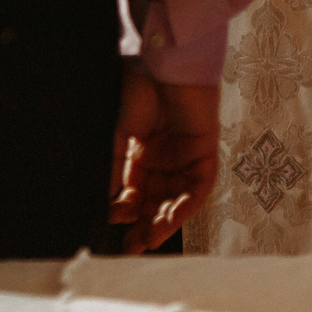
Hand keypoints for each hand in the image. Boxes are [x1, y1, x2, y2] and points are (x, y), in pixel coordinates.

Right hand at [106, 70, 218, 252]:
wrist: (160, 62)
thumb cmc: (136, 88)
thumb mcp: (118, 134)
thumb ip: (115, 168)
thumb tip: (106, 203)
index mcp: (141, 154)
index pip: (134, 193)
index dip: (125, 212)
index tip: (112, 225)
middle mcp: (164, 159)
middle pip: (156, 202)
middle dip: (145, 227)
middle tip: (132, 248)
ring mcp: (185, 157)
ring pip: (177, 200)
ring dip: (165, 222)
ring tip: (148, 240)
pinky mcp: (204, 152)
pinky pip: (199, 187)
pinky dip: (186, 205)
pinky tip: (171, 219)